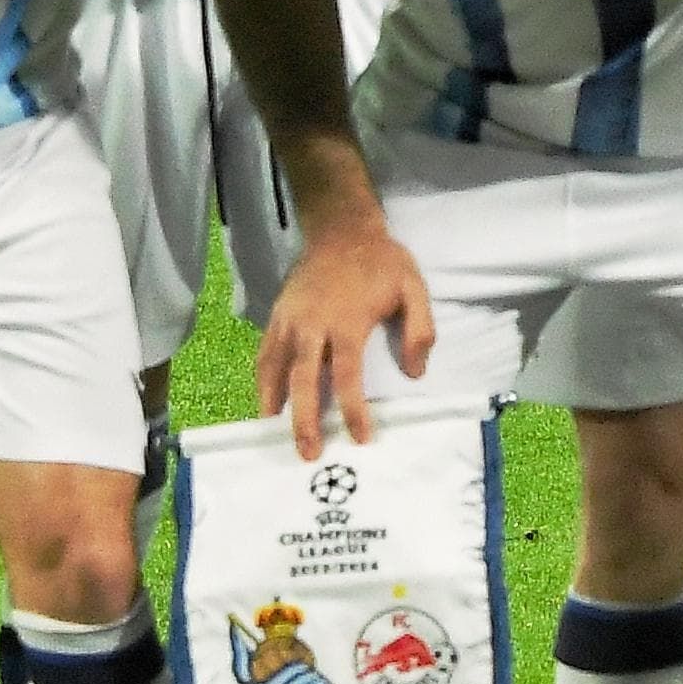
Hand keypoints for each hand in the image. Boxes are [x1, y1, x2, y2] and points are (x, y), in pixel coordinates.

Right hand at [256, 212, 430, 456]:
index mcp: (346, 321)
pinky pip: (265, 354)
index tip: (361, 438)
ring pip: (275, 370)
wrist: (341, 228)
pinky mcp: (276, 315)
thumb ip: (419, 331)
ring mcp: (289, 320)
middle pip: (303, 381)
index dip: (353, 409)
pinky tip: (267, 402)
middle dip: (304, 420)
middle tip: (309, 454)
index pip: (347, 375)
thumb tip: (415, 374)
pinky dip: (262, 380)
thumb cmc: (381, 262)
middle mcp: (312, 325)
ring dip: (274, 405)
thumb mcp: (413, 288)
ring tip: (274, 435)